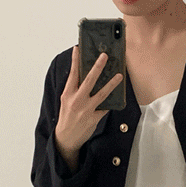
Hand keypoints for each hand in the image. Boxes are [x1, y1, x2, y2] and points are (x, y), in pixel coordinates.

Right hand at [55, 46, 122, 160]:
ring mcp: (86, 110)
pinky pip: (105, 107)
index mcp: (67, 95)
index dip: (75, 61)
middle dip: (97, 67)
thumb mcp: (66, 101)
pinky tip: (117, 96)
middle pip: (88, 81)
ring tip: (119, 75)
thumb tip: (83, 75)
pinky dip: (110, 102)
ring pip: (101, 94)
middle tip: (104, 56)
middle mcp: (76, 101)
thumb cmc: (66, 117)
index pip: (72, 74)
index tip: (77, 49)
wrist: (66, 138)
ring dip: (111, 84)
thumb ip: (74, 89)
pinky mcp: (94, 118)